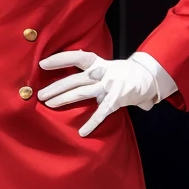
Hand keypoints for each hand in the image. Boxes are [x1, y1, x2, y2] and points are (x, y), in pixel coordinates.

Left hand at [37, 51, 158, 136]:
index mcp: (98, 63)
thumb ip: (90, 67)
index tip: (43, 63)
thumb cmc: (123, 73)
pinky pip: (102, 112)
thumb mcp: (106, 66)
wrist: (148, 77)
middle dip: (56, 86)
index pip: (77, 57)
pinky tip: (82, 132)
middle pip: (75, 79)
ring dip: (64, 98)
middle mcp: (102, 72)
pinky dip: (92, 122)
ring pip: (82, 92)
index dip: (60, 59)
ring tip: (49, 104)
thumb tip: (70, 64)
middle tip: (40, 94)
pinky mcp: (117, 99)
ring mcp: (109, 85)